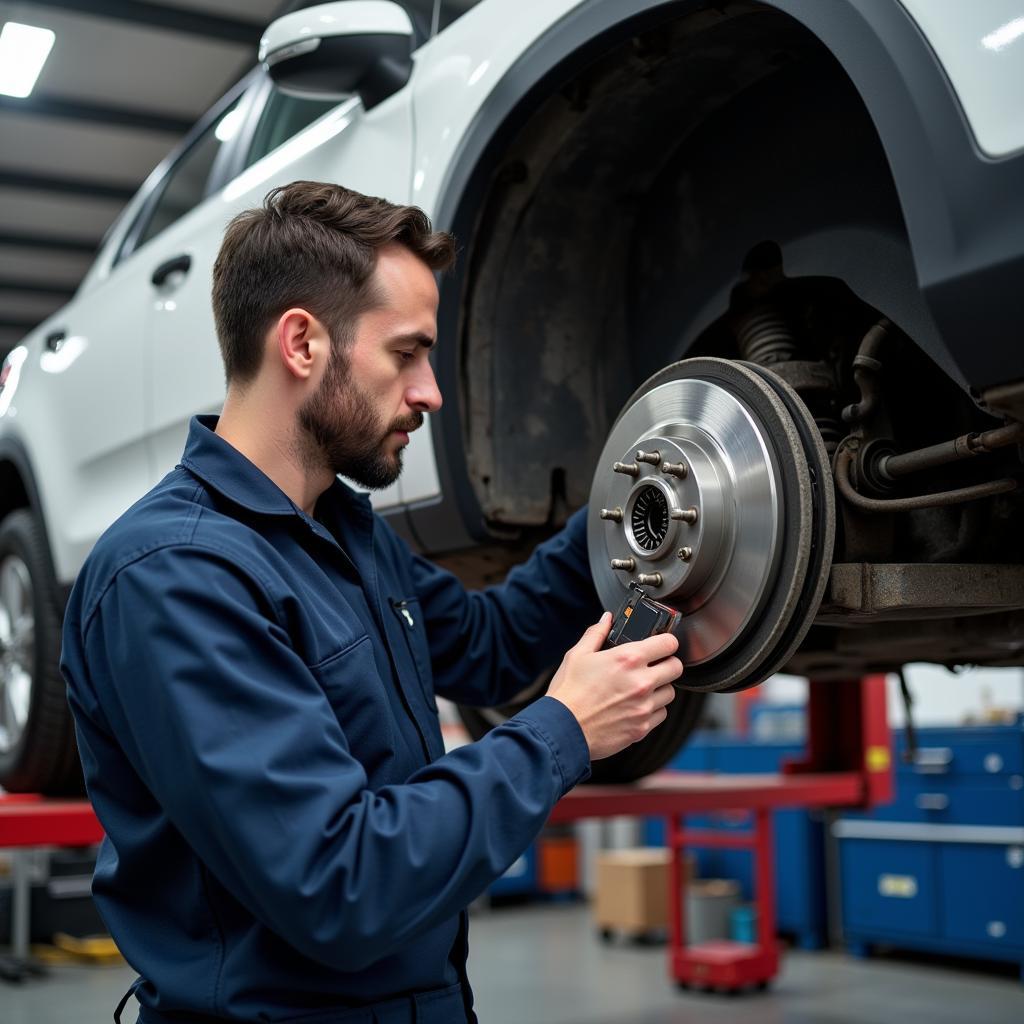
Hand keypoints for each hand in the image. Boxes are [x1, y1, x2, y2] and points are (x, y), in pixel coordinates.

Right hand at [547, 612, 683, 760]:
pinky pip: (661, 714)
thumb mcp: (577, 655)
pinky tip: (635, 706)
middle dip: (667, 664)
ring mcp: (644, 706)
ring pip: (670, 692)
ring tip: (641, 688)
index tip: (662, 644)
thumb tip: (607, 619)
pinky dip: (652, 709)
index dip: (666, 641)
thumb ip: (596, 633)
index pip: (668, 643)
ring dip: (660, 688)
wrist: (563, 729)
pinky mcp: (642, 727)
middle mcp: (641, 682)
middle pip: (676, 667)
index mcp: (627, 659)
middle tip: (654, 666)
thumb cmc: (568, 693)